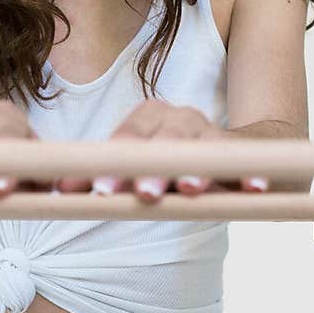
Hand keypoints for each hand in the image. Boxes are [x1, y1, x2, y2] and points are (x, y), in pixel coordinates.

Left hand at [59, 98, 269, 203]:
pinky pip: (245, 160)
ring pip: (200, 148)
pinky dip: (250, 173)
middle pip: (162, 140)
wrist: (239, 153)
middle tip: (143, 193)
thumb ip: (104, 178)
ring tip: (189, 188)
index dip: (111, 162)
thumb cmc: (175, 165)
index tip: (96, 190)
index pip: (127, 139)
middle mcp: (179, 119)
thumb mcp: (141, 170)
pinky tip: (254, 187)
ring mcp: (211, 132)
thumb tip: (59, 191)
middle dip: (151, 167)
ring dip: (195, 168)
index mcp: (148, 120)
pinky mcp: (241, 150)